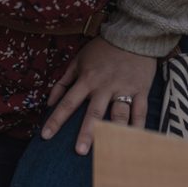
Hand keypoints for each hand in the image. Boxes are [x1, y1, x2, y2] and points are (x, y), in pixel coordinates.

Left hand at [41, 37, 157, 154]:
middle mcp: (105, 86)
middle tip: (80, 151)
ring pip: (119, 114)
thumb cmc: (102, 50)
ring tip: (110, 151)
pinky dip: (138, 127)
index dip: (56, 120)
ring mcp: (124, 89)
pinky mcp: (141, 89)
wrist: (133, 35)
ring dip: (114, 133)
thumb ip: (62, 82)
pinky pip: (140, 111)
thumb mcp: (77, 61)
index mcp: (87, 80)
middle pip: (94, 113)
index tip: (45, 136)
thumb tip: (48, 103)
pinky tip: (135, 141)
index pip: (68, 103)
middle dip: (87, 132)